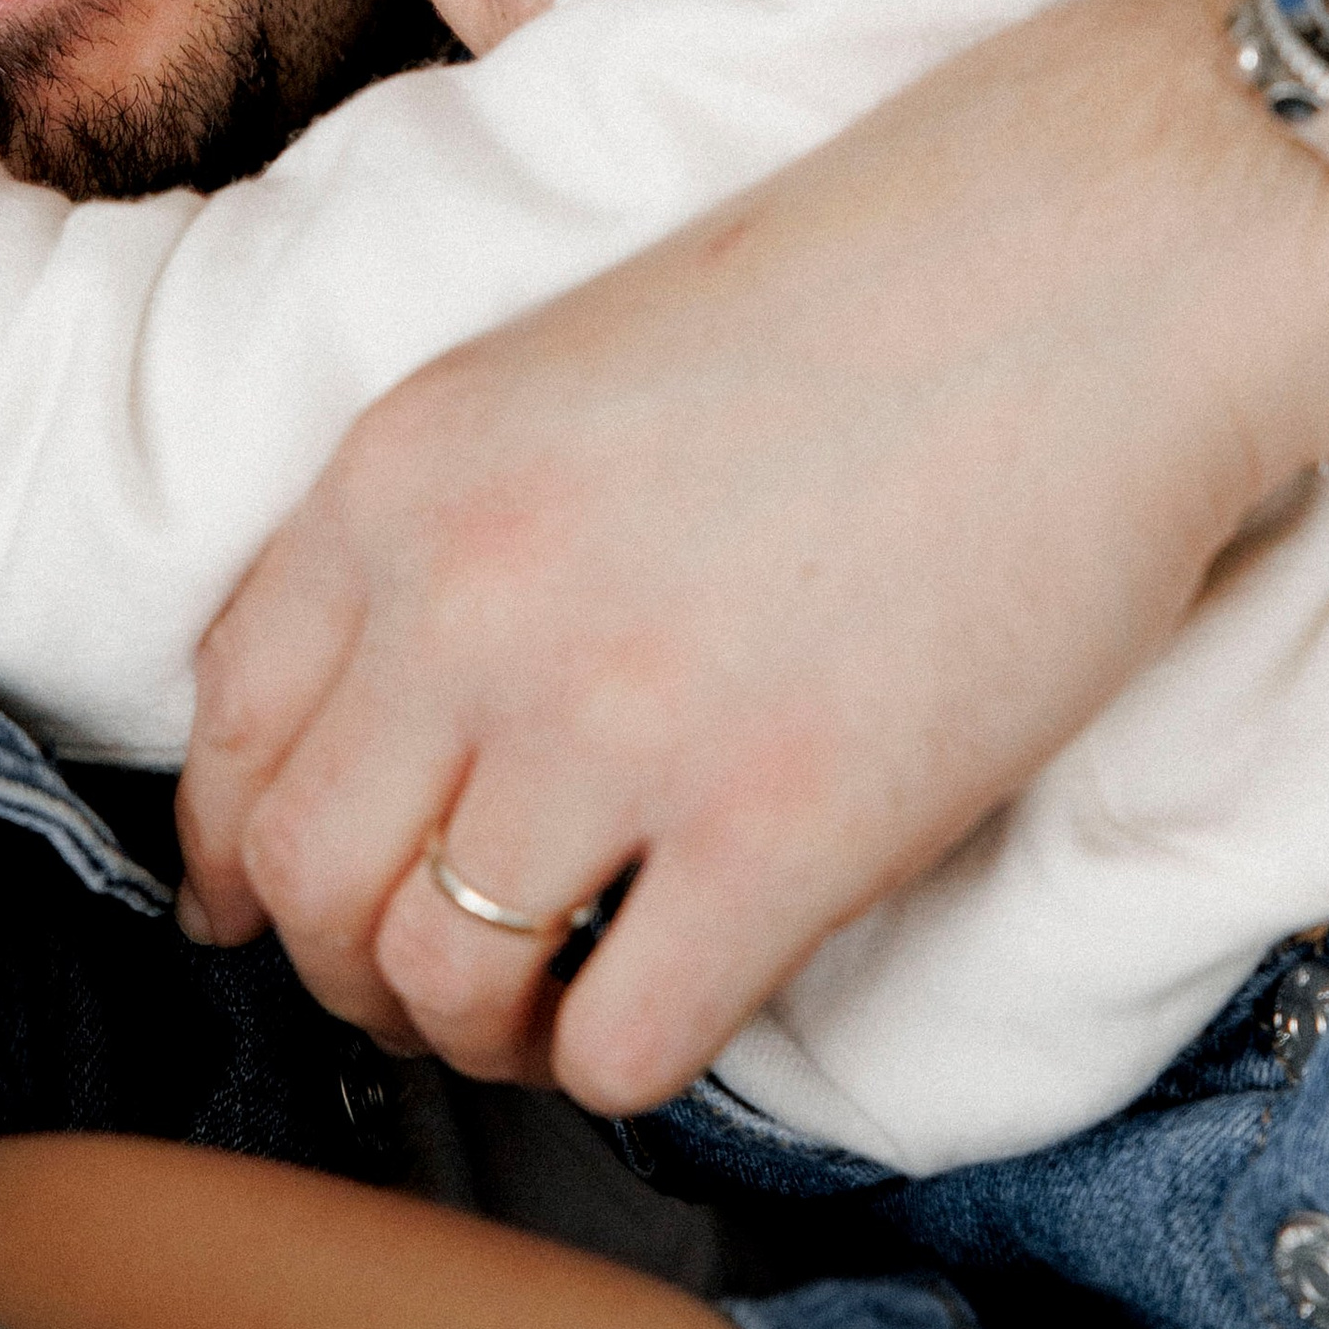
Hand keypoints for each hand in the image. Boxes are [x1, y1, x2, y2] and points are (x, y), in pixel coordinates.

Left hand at [180, 0, 1328, 1115]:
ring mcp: (620, 720)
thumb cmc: (862, 302)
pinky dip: (620, 1064)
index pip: (230, 729)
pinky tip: (672, 1003)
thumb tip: (376, 734)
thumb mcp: (562, 372)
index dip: (239, 853)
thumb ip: (442, 532)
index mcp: (403, 474)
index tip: (279, 907)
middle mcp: (471, 601)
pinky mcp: (785, 825)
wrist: (1098, 264)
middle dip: (349, 967)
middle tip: (435, 981)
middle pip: (306, 883)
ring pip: (438, 983)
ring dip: (483, 1032)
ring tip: (559, 1000)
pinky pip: (619, 1043)